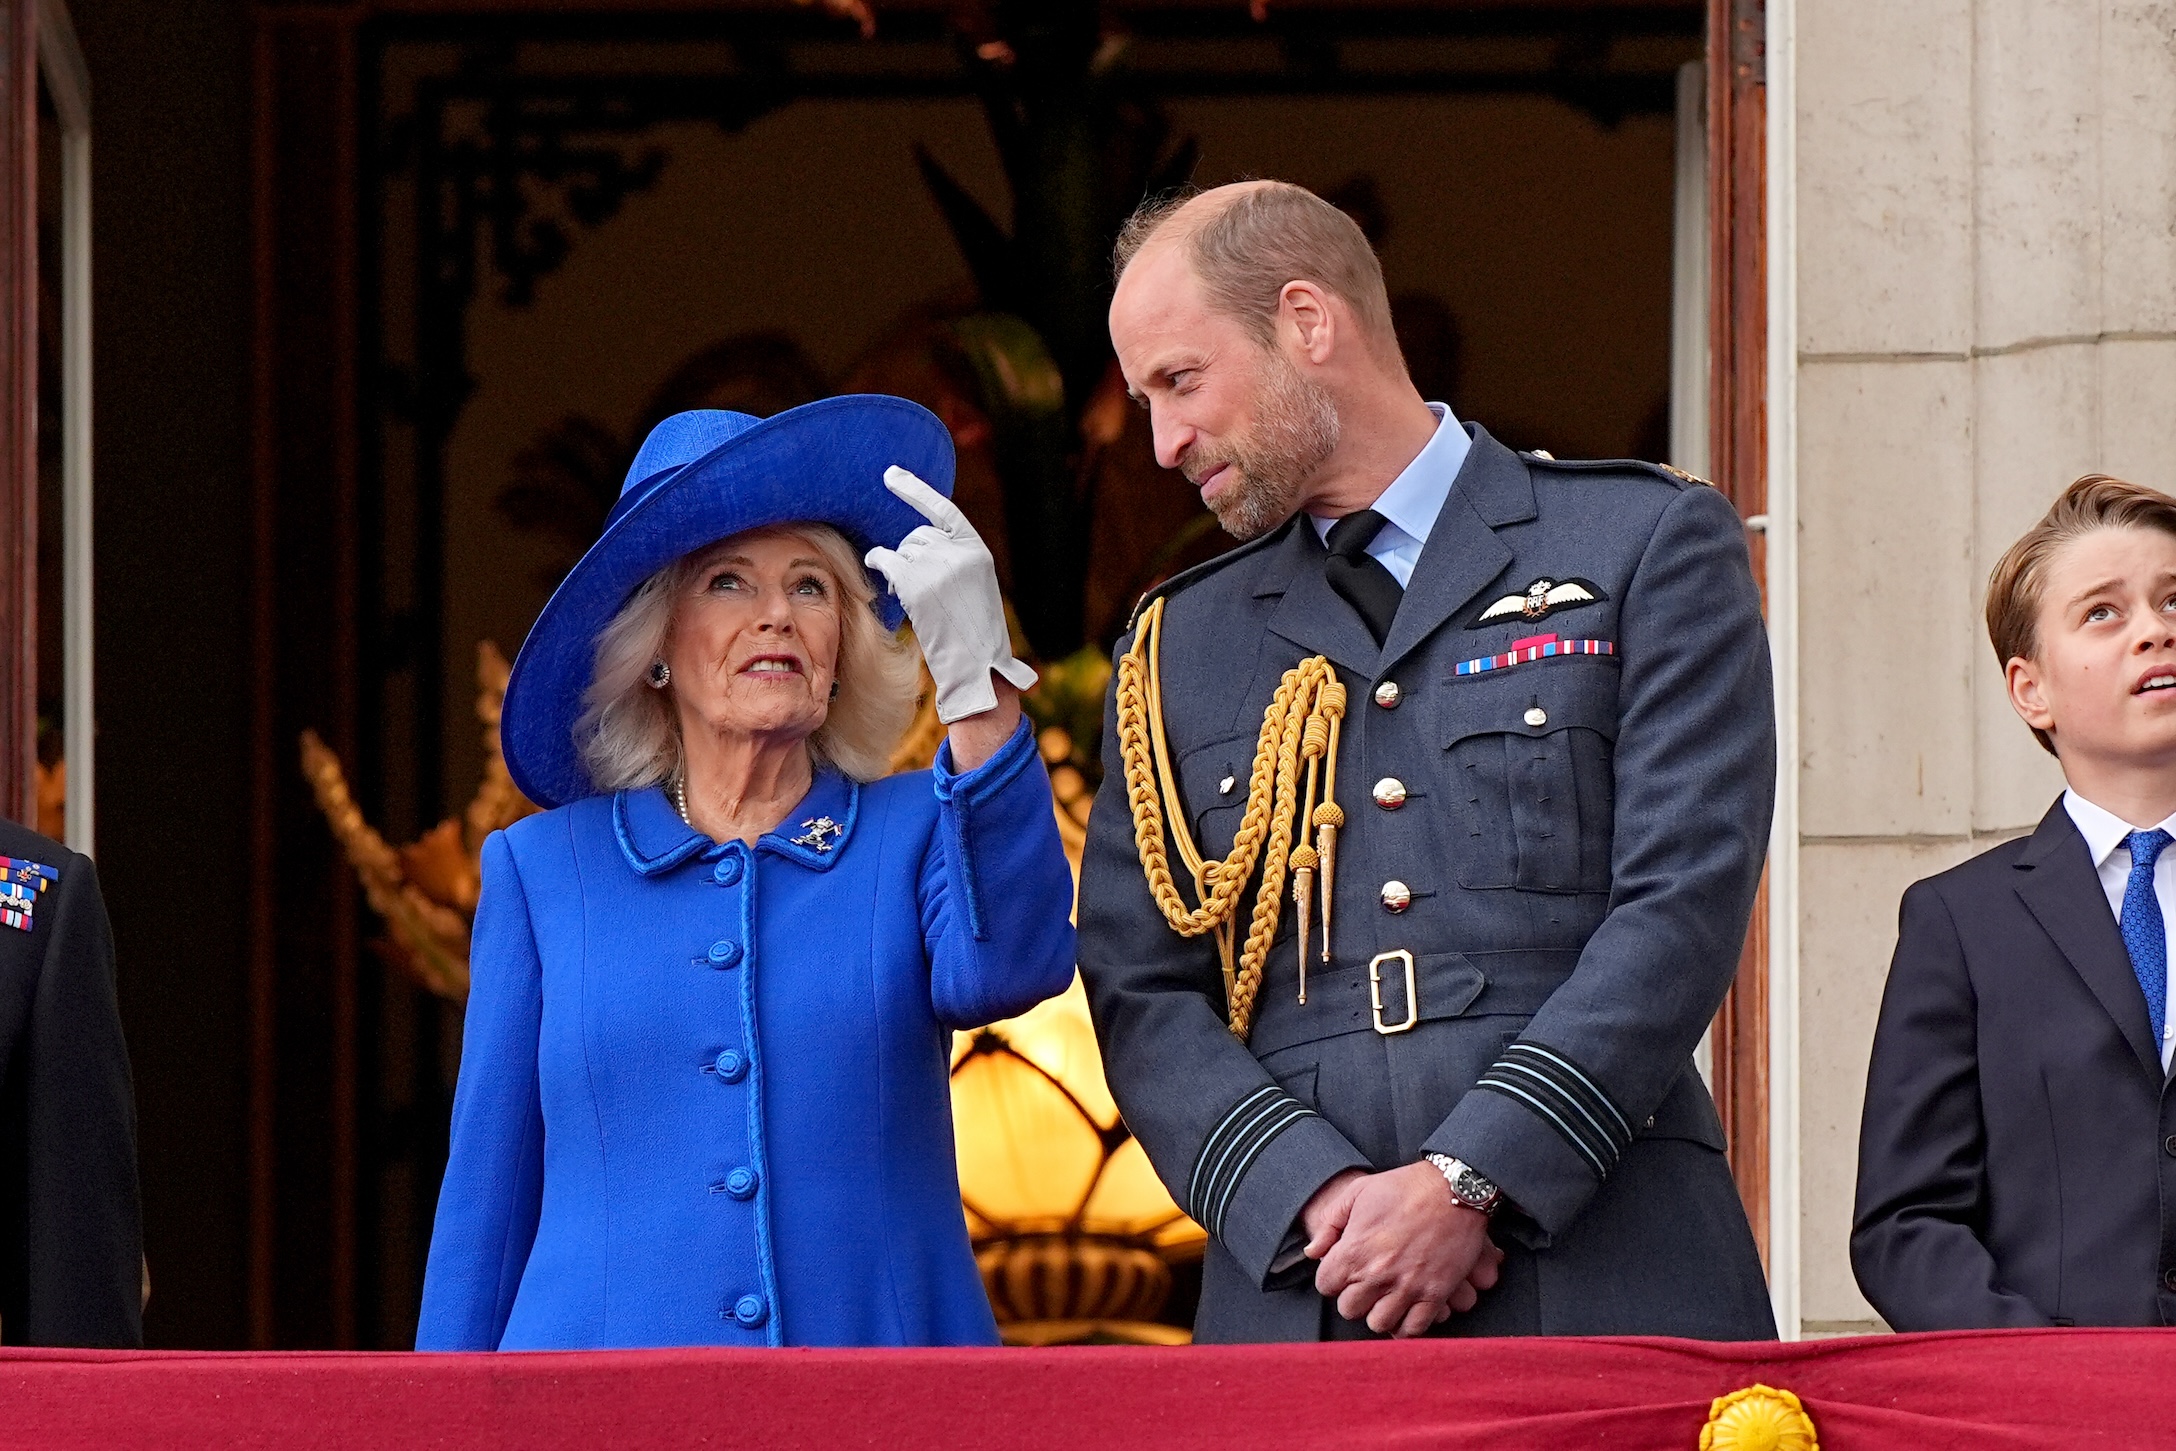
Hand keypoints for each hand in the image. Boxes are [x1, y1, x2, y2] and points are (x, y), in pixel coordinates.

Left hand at [864, 466, 1036, 723]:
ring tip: (915, 598)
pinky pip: (886, 561)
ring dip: (900, 570)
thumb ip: (955, 560)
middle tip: (919, 587)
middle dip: (912, 557)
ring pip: (902, 552)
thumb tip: (917, 543)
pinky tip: (879, 573)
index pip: (943, 510)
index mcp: (977, 550)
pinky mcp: (917, 585)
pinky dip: (878, 563)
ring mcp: (937, 568)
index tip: (891, 475)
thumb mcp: (975, 587)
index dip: (915, 491)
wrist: (978, 667)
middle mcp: (958, 553)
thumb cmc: (973, 634)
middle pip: (918, 537)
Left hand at [1312, 1162, 1502, 1336]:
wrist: (1454, 1189)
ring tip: (1384, 1297)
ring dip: (1378, 1312)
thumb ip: (1330, 1223)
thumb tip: (1312, 1252)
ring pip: (1378, 1323)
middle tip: (1365, 1283)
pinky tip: (1405, 1311)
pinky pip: (1413, 1329)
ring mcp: (1408, 1287)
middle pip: (1349, 1309)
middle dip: (1353, 1296)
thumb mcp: (1358, 1191)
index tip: (1344, 1270)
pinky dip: (1406, 1326)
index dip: (1332, 1277)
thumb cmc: (1404, 1187)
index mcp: (1355, 1250)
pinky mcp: (1435, 1294)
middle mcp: (1378, 1274)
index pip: (1325, 1285)